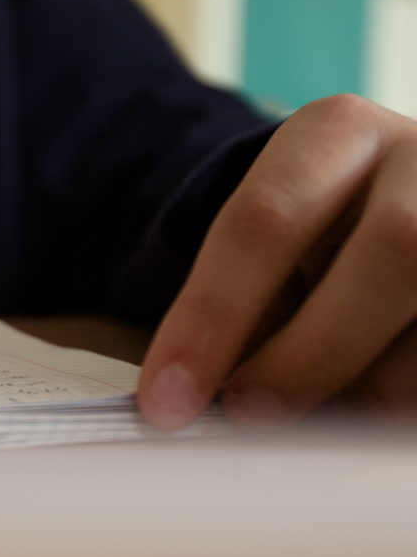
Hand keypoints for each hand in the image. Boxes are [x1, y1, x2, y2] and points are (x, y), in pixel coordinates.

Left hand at [139, 94, 416, 427]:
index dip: (211, 320)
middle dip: (312, 354)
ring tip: (322, 424)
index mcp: (335, 132)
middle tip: (251, 417)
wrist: (394, 199)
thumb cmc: (313, 243)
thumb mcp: (269, 250)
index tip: (165, 404)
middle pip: (394, 250)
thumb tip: (193, 407)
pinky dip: (406, 402)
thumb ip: (239, 313)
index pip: (264, 221)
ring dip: (380, 386)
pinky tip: (367, 421)